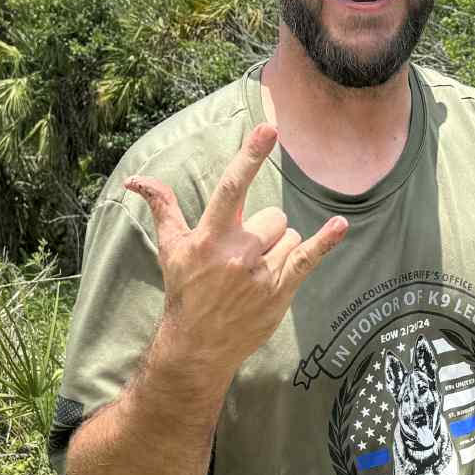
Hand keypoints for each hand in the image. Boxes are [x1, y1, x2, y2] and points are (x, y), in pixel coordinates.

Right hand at [125, 124, 346, 376]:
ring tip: (256, 270)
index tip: (268, 128)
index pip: (233, 188)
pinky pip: (309, 258)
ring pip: (289, 236)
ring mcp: (261, 274)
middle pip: (273, 216)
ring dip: (279, 247)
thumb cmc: (185, 290)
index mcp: (210, 237)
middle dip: (264, 229)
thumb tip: (135, 180)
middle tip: (244, 254)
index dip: (250, 156)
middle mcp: (237, 253)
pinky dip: (326, 241)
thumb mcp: (171, 248)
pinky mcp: (280, 292)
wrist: (198, 345)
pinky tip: (340, 225)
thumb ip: (161, 207)